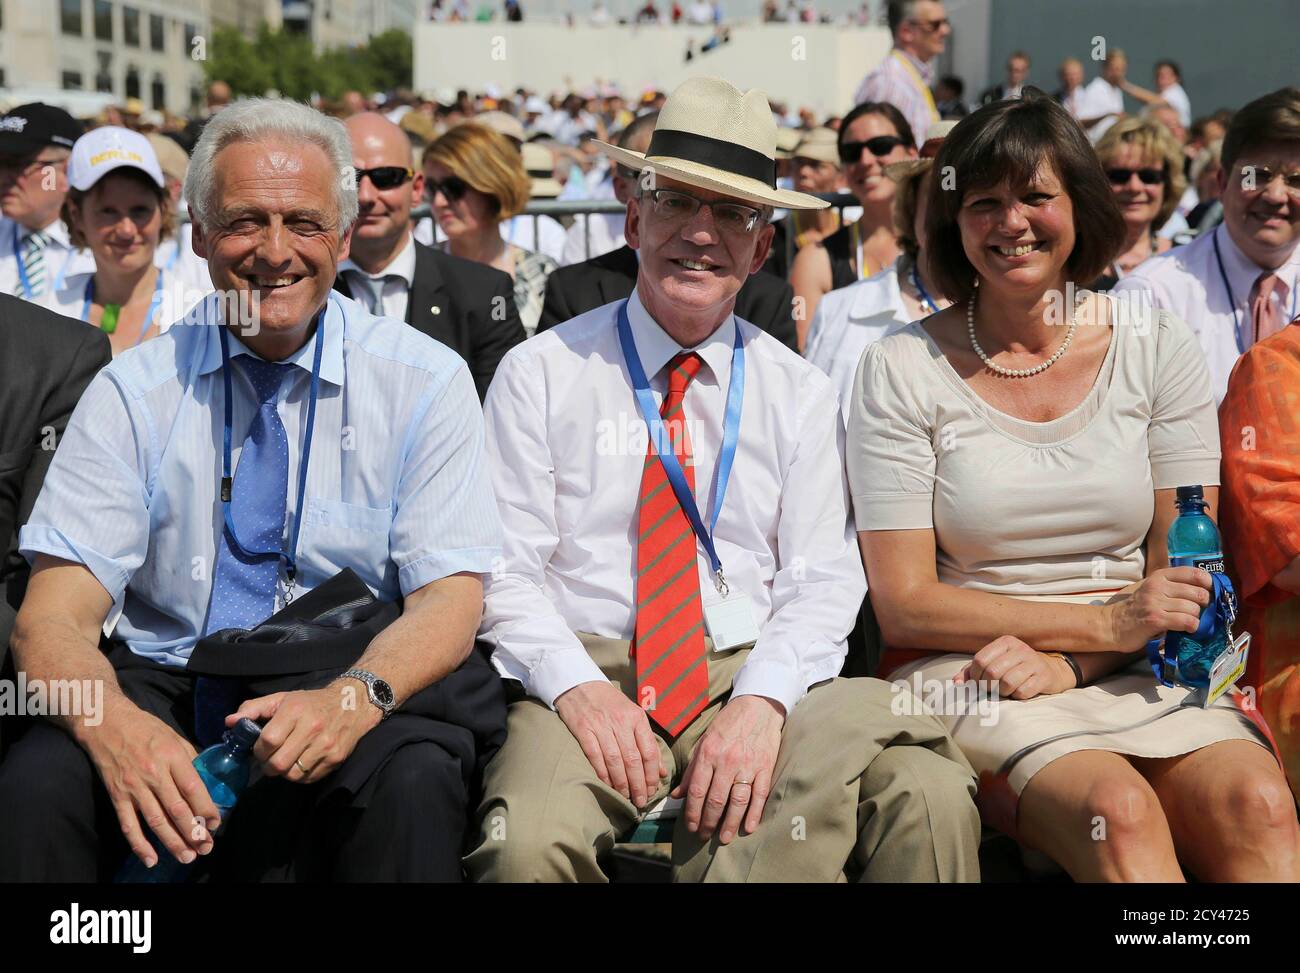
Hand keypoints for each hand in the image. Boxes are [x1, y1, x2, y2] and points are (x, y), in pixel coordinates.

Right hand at [84, 702, 220, 867]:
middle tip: (206, 848)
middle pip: (177, 809)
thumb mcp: (174, 736)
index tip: (215, 824)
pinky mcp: (116, 795)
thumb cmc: (145, 728)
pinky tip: (151, 859)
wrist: (106, 723)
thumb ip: (190, 758)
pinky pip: (128, 824)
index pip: (194, 788)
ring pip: (156, 821)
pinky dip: (139, 844)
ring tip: (187, 857)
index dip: (206, 809)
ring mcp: (133, 786)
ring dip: (172, 842)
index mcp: (172, 756)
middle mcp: (154, 773)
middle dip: (193, 832)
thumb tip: (206, 779)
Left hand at [228, 684, 378, 785]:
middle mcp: (313, 728)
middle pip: (278, 763)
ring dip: (285, 771)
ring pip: (292, 775)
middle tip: (271, 758)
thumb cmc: (312, 702)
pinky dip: (300, 774)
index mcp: (296, 710)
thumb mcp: (283, 699)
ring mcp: (326, 745)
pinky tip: (302, 761)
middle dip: (268, 765)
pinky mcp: (336, 759)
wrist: (353, 704)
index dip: (259, 750)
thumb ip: (254, 708)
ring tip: (287, 760)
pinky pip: (309, 778)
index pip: (268, 741)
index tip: (260, 748)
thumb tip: (230, 722)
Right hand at [554, 680, 665, 807]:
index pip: (649, 751)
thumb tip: (662, 771)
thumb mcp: (633, 717)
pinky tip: (608, 785)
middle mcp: (620, 721)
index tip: (652, 790)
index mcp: (637, 718)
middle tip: (641, 801)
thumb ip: (648, 743)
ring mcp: (601, 725)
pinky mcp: (583, 729)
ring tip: (626, 796)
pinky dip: (603, 773)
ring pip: (615, 761)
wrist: (580, 685)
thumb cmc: (610, 703)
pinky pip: (595, 756)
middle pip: (633, 759)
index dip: (651, 774)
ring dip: (622, 783)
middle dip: (638, 784)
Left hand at [672, 694, 783, 843]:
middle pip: (716, 799)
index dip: (692, 812)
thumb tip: (677, 795)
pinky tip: (748, 828)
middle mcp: (727, 761)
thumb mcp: (705, 741)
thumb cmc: (728, 724)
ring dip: (729, 823)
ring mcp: (748, 765)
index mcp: (708, 754)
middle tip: (703, 836)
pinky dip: (754, 813)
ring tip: (723, 838)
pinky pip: (759, 795)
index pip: (697, 790)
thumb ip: (692, 769)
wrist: (758, 705)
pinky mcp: (765, 767)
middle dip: (708, 822)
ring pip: (737, 801)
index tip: (690, 826)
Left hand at [955, 636, 1074, 700]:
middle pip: (992, 672)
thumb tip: (956, 682)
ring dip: (1002, 693)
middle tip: (990, 690)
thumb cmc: (1014, 668)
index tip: (977, 684)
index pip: (980, 660)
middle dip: (987, 686)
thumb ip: (972, 670)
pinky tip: (1019, 692)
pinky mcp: (1044, 677)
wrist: (1049, 670)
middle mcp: (1020, 649)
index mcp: (1005, 642)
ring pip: (1007, 683)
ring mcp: (1034, 662)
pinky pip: (1023, 692)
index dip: (974, 676)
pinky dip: (1017, 696)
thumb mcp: (994, 663)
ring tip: (1005, 691)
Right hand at [1103, 566, 1211, 649]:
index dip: (1209, 584)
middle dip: (1204, 606)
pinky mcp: (1156, 619)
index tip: (1209, 593)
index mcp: (1160, 576)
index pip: (1194, 573)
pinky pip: (1186, 621)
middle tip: (1197, 613)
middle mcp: (1158, 586)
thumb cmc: (1137, 609)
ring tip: (1187, 622)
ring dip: (1196, 619)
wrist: (1112, 625)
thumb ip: (1174, 587)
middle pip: (1198, 593)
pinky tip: (1185, 629)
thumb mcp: (1153, 590)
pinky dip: (1191, 627)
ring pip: (1194, 609)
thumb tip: (1206, 592)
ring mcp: (1156, 602)